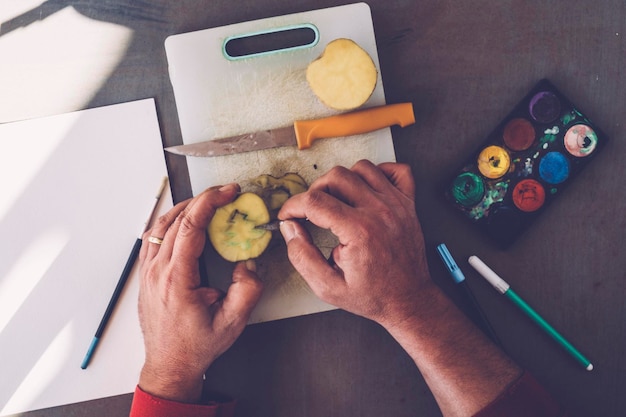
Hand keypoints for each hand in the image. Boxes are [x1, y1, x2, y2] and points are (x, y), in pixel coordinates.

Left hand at [137, 184, 262, 402]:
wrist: (170, 365)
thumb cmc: (197, 346)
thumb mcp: (232, 323)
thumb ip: (247, 291)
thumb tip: (248, 263)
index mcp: (176, 279)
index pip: (191, 225)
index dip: (211, 202)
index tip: (229, 192)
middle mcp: (157, 271)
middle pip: (177, 218)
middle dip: (203, 199)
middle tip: (226, 194)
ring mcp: (147, 271)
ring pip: (162, 224)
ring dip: (186, 207)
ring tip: (208, 202)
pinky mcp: (145, 274)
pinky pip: (153, 237)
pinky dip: (170, 221)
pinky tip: (183, 221)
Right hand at [277, 160, 432, 328]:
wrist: (408, 300)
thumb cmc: (371, 295)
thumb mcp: (327, 287)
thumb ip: (302, 257)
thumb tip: (290, 228)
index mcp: (359, 232)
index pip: (315, 201)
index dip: (293, 206)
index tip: (288, 215)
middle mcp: (380, 212)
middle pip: (336, 176)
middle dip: (315, 191)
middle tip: (312, 211)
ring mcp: (397, 204)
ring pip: (362, 167)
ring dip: (344, 180)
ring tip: (338, 201)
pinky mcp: (409, 203)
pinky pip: (396, 170)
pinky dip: (379, 173)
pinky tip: (367, 191)